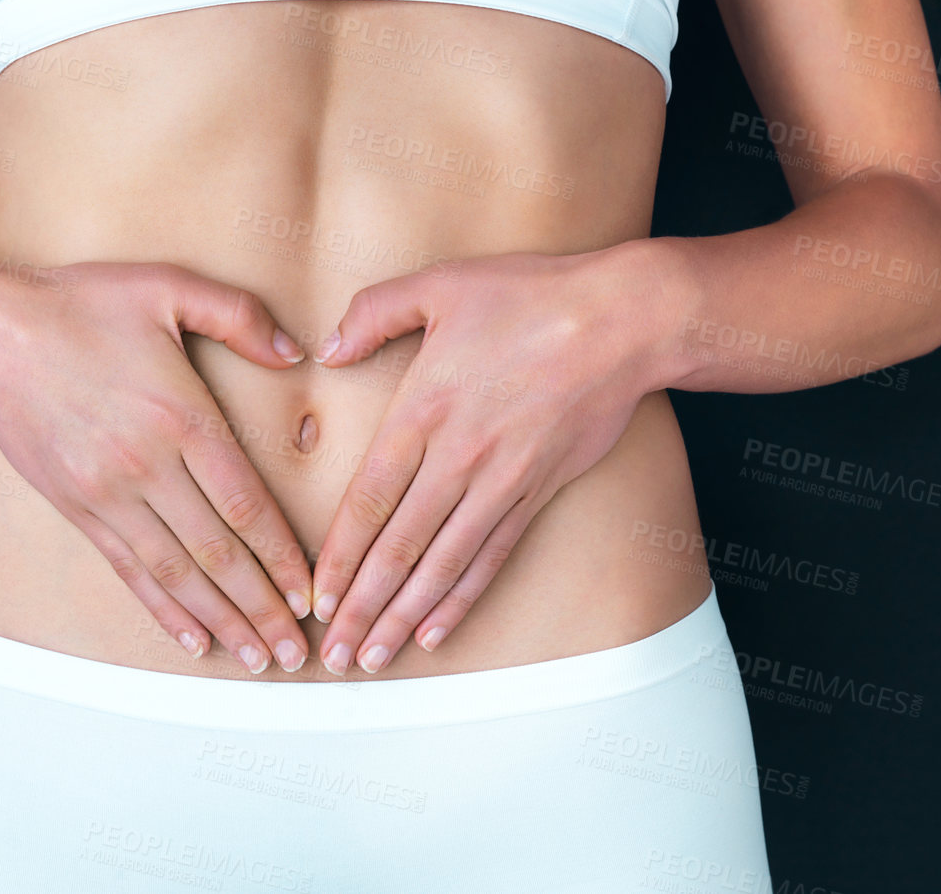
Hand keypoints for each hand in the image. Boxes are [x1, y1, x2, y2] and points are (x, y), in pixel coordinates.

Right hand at [0, 260, 313, 673]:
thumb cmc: (81, 304)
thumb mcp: (168, 287)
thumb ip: (238, 315)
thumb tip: (296, 352)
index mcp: (181, 415)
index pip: (245, 503)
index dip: (282, 555)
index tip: (312, 593)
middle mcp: (147, 465)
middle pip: (218, 553)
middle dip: (264, 608)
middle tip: (297, 653)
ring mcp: (108, 493)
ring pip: (176, 573)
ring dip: (222, 622)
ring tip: (257, 659)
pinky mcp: (78, 509)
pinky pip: (129, 570)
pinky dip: (163, 610)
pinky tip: (193, 640)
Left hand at [307, 244, 673, 674]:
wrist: (623, 320)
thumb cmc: (530, 295)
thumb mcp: (440, 284)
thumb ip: (374, 313)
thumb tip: (327, 350)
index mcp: (424, 408)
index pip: (371, 498)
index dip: (340, 555)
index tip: (317, 597)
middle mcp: (459, 456)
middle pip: (400, 546)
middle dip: (363, 606)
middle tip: (336, 654)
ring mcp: (502, 479)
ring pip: (444, 564)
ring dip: (405, 615)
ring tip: (375, 658)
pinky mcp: (538, 490)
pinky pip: (492, 556)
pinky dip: (462, 598)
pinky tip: (437, 630)